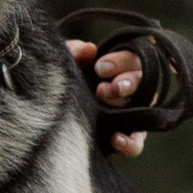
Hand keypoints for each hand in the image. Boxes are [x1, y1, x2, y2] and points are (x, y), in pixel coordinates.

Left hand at [66, 38, 146, 158]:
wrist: (48, 114)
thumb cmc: (64, 79)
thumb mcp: (66, 64)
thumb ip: (75, 52)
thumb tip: (89, 49)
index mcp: (121, 66)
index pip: (133, 59)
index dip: (119, 63)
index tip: (99, 68)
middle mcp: (130, 88)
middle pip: (142, 82)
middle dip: (126, 84)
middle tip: (102, 90)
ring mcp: (131, 113)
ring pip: (144, 109)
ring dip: (128, 108)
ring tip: (105, 106)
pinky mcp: (126, 136)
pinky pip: (137, 142)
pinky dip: (130, 142)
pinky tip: (115, 138)